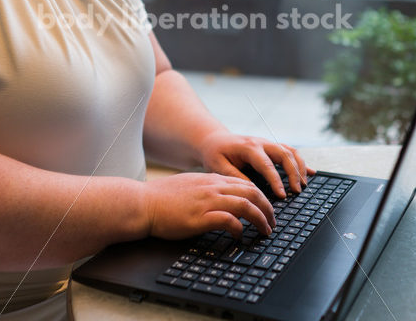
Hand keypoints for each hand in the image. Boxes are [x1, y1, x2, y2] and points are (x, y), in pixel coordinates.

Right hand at [142, 172, 275, 239]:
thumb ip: (206, 188)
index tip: (266, 208)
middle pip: (251, 192)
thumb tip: (220, 199)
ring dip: (260, 218)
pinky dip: (238, 227)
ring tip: (265, 230)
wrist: (143, 202)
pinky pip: (228, 219)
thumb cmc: (162, 197)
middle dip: (267, 207)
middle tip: (272, 221)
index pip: (245, 183)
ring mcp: (207, 201)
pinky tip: (240, 235)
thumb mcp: (189, 185)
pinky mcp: (199, 217)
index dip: (261, 196)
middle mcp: (212, 187)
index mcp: (211, 179)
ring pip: (245, 204)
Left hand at [198, 130, 315, 197]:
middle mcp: (260, 143)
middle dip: (293, 172)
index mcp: (248, 147)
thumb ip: (236, 177)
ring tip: (303, 185)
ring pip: (289, 151)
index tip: (283, 195)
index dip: (276, 180)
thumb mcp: (218, 167)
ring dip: (299, 167)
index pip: (266, 164)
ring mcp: (267, 143)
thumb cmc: (215, 154)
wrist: (214, 140)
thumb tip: (253, 191)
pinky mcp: (270, 147)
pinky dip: (300, 161)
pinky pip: (289, 151)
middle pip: (283, 154)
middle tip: (297, 191)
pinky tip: (311, 173)